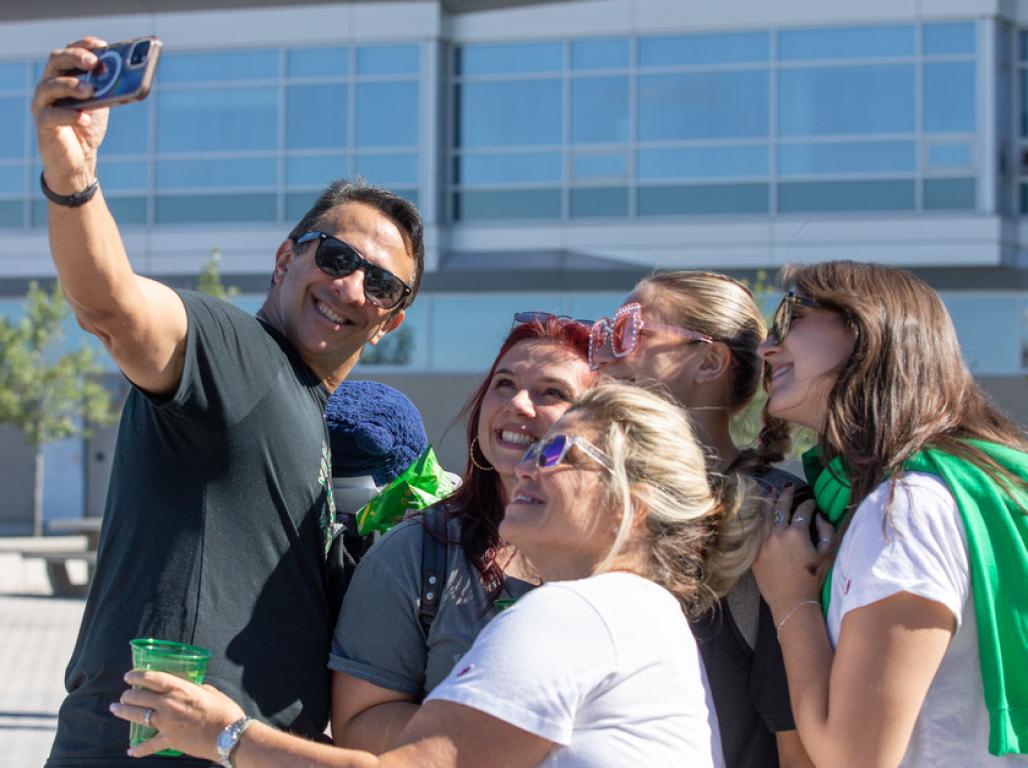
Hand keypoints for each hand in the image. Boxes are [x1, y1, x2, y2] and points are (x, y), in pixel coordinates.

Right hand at [31, 37, 110, 194]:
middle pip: (56, 61)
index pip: (70, 52)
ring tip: (90, 90)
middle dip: (75, 58)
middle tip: (93, 63)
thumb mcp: (102, 105)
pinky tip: (84, 118)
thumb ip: (110, 89)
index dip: (84, 46)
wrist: (79, 160)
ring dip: (71, 85)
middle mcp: (50, 85)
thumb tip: (133, 76)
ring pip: (49, 86)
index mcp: (65, 76)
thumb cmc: (88, 127)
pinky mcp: (43, 125)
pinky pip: (52, 116)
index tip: (103, 46)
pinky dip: (69, 115)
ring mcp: (43, 104)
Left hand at [111, 670, 244, 759]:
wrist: (229, 735)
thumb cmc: (224, 710)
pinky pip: (149, 745)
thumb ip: (196, 689)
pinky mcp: (169, 740)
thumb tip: (191, 689)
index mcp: (180, 689)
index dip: (137, 675)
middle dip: (128, 695)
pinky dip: (139, 749)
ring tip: (116, 709)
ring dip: (124, 712)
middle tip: (124, 694)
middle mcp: (168, 704)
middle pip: (139, 697)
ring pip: (137, 716)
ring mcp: (166, 723)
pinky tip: (130, 750)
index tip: (129, 675)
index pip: (151, 678)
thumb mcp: (211, 691)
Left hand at [751, 485, 833, 617]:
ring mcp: (763, 542)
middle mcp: (778, 534)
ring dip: (770, 502)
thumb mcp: (826, 555)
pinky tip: (761, 513)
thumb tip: (820, 516)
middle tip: (790, 486)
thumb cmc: (813, 580)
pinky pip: (756, 530)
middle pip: (780, 507)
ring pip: (765, 516)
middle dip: (786, 495)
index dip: (809, 504)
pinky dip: (759, 519)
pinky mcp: (755, 552)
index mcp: (797, 533)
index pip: (802, 511)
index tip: (812, 502)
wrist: (792, 601)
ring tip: (771, 491)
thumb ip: (826, 532)